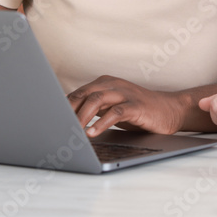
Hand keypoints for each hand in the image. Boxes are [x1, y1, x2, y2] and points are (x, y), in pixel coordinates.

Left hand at [67, 75, 188, 137]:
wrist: (168, 110)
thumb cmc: (137, 110)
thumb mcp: (111, 107)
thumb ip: (92, 108)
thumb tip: (64, 117)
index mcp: (103, 83)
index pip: (77, 94)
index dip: (61, 108)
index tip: (48, 121)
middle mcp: (112, 84)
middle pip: (83, 94)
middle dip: (67, 111)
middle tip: (55, 127)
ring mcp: (125, 93)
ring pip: (97, 100)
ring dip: (82, 117)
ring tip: (72, 132)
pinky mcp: (136, 105)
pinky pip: (116, 112)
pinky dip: (102, 122)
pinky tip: (93, 133)